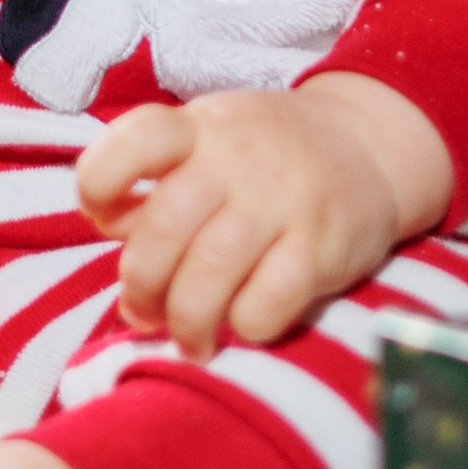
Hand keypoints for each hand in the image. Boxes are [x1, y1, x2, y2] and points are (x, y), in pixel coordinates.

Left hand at [76, 75, 454, 358]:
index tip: (106, 219)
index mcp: (198, 129)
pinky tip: (245, 323)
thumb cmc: (266, 159)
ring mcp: (281, 200)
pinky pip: (263, 306)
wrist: (368, 147)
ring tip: (190, 339)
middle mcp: (236, 158)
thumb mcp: (209, 145)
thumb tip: (124, 264)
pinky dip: (243, 327)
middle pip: (163, 229)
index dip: (99, 187)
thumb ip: (160, 189)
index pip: (131, 143)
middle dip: (142, 285)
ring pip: (208, 276)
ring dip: (186, 322)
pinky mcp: (321, 247)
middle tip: (145, 313)